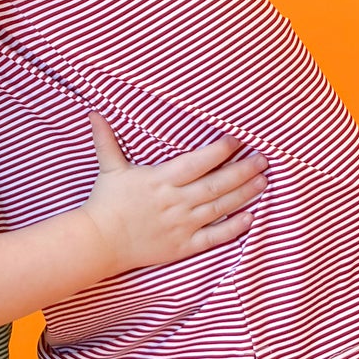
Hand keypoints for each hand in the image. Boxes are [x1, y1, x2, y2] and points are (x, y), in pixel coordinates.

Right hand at [81, 118, 267, 275]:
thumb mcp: (110, 168)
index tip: (237, 141)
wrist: (99, 242)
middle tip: (263, 160)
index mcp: (160, 180)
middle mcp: (174, 202)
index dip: (219, 151)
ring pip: (219, 207)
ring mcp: (181, 225)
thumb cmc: (106, 203)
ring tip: (262, 181)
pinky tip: (249, 217)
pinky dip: (233, 228)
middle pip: (216, 184)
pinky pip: (213, 236)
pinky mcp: (182, 245)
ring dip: (244, 194)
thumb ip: (107, 140)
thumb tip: (94, 113)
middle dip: (242, 170)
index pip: (197, 162)